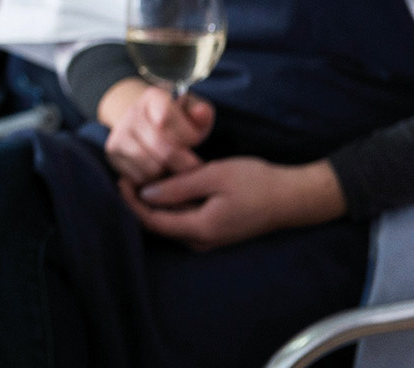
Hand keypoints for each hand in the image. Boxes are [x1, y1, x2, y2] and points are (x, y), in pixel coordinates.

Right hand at [101, 81, 214, 184]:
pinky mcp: (113, 153)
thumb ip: (202, 112)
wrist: (146, 121)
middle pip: (160, 146)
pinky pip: (138, 177)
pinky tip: (162, 172)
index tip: (196, 141)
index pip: (166, 119)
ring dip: (168, 172)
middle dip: (183, 162)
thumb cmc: (178, 120)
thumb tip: (201, 113)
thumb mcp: (193, 112)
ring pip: (150, 166)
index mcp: (154, 97)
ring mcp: (119, 133)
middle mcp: (132, 113)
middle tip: (195, 167)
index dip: (186, 135)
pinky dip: (153, 180)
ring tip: (177, 169)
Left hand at [121, 157, 346, 250]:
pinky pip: (184, 221)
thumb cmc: (256, 183)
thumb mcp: (213, 177)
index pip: (151, 221)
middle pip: (157, 225)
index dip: (130, 202)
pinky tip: (168, 185)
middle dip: (139, 202)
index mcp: (199, 229)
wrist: (293, 197)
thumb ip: (178, 188)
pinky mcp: (215, 231)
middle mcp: (201, 241)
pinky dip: (171, 205)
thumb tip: (145, 195)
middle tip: (128, 173)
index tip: (121, 178)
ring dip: (154, 203)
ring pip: (170, 223)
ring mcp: (209, 239)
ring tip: (144, 176)